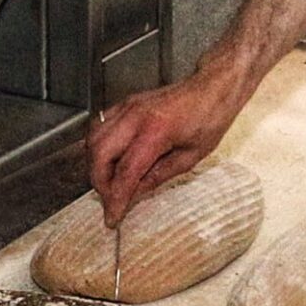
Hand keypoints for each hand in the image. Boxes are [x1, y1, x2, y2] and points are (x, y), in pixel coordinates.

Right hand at [86, 64, 246, 226]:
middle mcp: (136, 117)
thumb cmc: (209, 118)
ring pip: (92, 140)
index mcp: (156, 131)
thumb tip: (134, 194)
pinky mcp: (124, 104)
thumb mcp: (190, 157)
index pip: (125, 172)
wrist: (212, 88)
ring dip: (96, 166)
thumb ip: (158, 177)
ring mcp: (127, 107)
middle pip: (99, 155)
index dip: (115, 199)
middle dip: (100, 184)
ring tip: (111, 183)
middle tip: (111, 201)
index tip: (112, 217)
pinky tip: (109, 161)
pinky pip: (99, 127)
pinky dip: (98, 148)